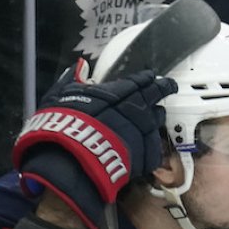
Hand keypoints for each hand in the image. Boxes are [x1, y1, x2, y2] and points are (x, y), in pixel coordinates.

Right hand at [12, 65, 176, 228]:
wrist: (69, 162)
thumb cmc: (62, 127)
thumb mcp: (60, 97)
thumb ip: (72, 81)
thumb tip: (80, 66)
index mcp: (117, 93)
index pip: (138, 80)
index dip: (145, 78)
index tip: (150, 77)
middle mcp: (135, 109)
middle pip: (156, 93)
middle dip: (163, 88)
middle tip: (168, 86)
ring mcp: (142, 132)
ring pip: (158, 119)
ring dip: (156, 115)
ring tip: (156, 115)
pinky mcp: (145, 155)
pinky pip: (154, 148)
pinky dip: (150, 146)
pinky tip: (148, 145)